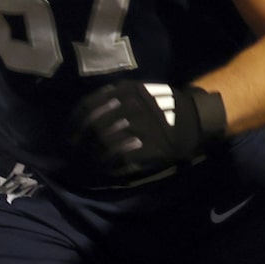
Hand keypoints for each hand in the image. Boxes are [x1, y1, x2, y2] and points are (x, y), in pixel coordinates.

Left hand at [70, 79, 227, 183]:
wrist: (196, 118)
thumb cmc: (164, 105)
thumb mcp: (139, 92)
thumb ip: (114, 97)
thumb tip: (84, 114)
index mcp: (126, 91)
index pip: (89, 106)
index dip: (74, 123)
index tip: (68, 135)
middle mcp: (131, 107)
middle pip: (94, 128)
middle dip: (81, 143)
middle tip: (73, 154)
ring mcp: (141, 127)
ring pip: (106, 144)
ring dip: (93, 157)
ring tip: (87, 165)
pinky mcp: (151, 146)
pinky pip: (123, 158)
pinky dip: (111, 167)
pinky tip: (106, 172)